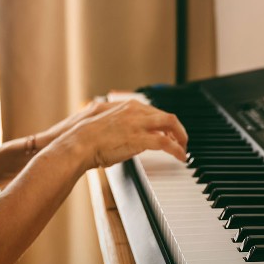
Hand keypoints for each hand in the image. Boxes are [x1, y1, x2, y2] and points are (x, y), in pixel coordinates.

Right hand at [50, 100, 187, 171]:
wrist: (79, 143)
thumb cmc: (86, 138)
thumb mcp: (104, 125)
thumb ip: (117, 127)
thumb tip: (122, 137)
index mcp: (127, 106)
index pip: (155, 112)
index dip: (165, 124)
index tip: (168, 133)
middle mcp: (135, 111)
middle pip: (167, 116)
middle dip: (178, 130)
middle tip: (181, 141)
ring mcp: (138, 123)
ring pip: (171, 124)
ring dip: (181, 137)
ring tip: (183, 149)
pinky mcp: (140, 138)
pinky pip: (166, 142)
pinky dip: (177, 149)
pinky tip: (180, 156)